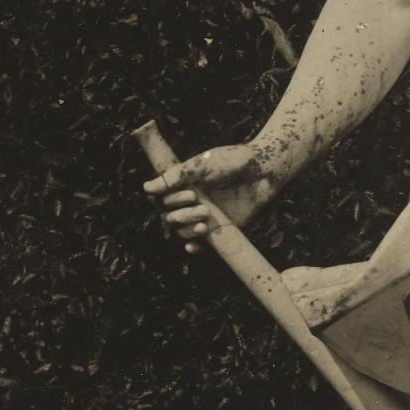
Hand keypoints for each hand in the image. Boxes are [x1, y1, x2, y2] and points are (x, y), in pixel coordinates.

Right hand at [143, 141, 278, 254]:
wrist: (263, 172)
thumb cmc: (232, 162)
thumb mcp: (202, 164)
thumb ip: (175, 176)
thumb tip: (146, 188)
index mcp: (183, 185)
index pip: (163, 200)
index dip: (171, 201)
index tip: (190, 195)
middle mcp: (191, 202)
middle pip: (171, 218)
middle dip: (183, 216)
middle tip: (202, 209)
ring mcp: (204, 217)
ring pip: (183, 232)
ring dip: (188, 231)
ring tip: (205, 224)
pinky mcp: (219, 230)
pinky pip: (201, 245)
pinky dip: (195, 248)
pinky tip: (194, 247)